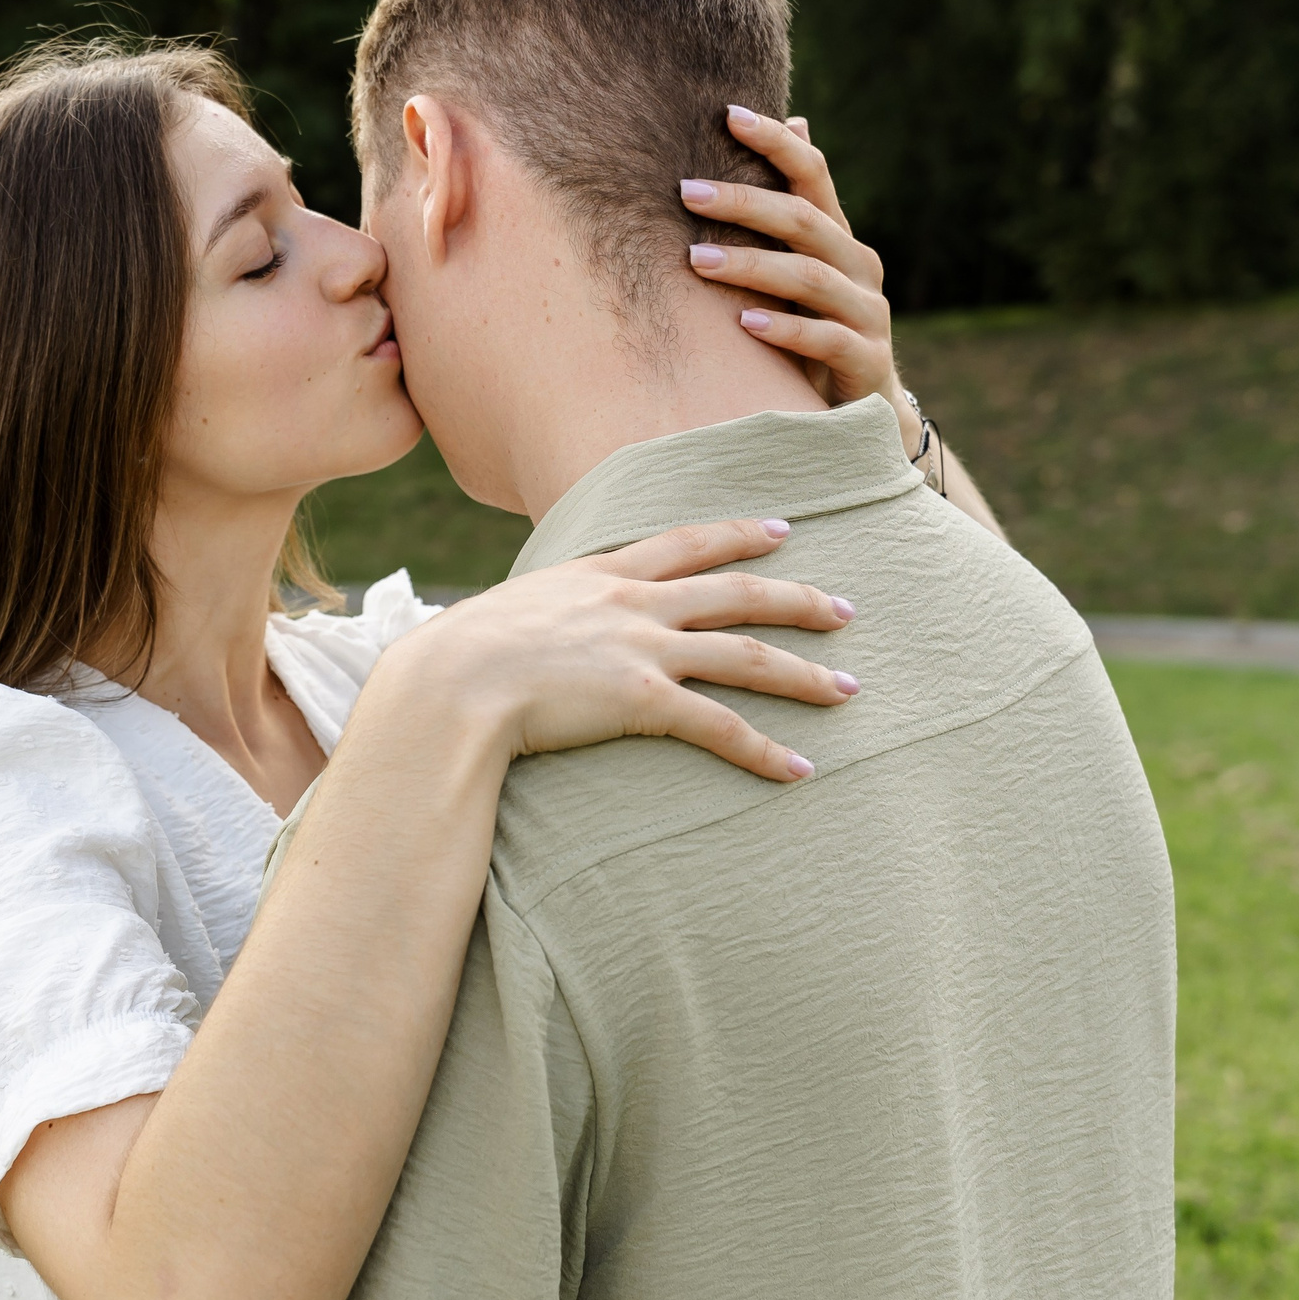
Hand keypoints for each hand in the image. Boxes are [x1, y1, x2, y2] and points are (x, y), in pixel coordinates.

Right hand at [376, 518, 858, 783]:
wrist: (449, 682)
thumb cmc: (458, 657)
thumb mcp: (503, 613)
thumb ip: (537, 615)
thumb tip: (529, 629)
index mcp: (599, 573)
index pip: (685, 542)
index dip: (737, 534)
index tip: (781, 529)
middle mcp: (632, 602)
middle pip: (736, 591)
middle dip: (798, 598)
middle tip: (846, 609)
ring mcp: (642, 649)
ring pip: (745, 654)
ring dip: (804, 674)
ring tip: (849, 690)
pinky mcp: (644, 701)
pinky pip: (720, 727)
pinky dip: (765, 750)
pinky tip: (799, 770)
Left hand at [679, 106, 923, 455]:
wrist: (863, 414)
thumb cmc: (814, 335)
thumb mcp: (797, 277)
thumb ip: (788, 219)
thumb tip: (793, 124)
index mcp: (839, 240)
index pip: (813, 176)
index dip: (775, 143)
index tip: (728, 114)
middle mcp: (858, 267)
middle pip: (803, 220)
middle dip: (744, 202)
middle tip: (686, 191)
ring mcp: (867, 313)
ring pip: (810, 277)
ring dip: (751, 265)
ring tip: (696, 260)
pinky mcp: (866, 360)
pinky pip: (826, 338)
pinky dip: (785, 328)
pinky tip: (744, 324)